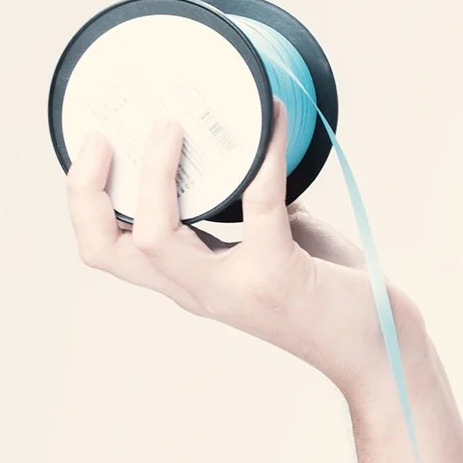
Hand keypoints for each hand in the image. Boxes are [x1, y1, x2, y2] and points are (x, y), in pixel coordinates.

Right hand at [64, 97, 417, 391]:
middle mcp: (200, 290)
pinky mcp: (280, 275)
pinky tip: (277, 115)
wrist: (380, 348)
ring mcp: (235, 286)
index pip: (106, 251)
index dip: (82, 201)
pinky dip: (267, 152)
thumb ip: (251, 204)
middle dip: (91, 190)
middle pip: (109, 249)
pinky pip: (262, 201)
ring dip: (158, 174)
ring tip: (173, 123)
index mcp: (189, 280)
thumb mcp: (275, 242)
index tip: (94, 144)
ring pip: (158, 237)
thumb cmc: (330, 290)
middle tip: (106, 134)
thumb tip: (250, 141)